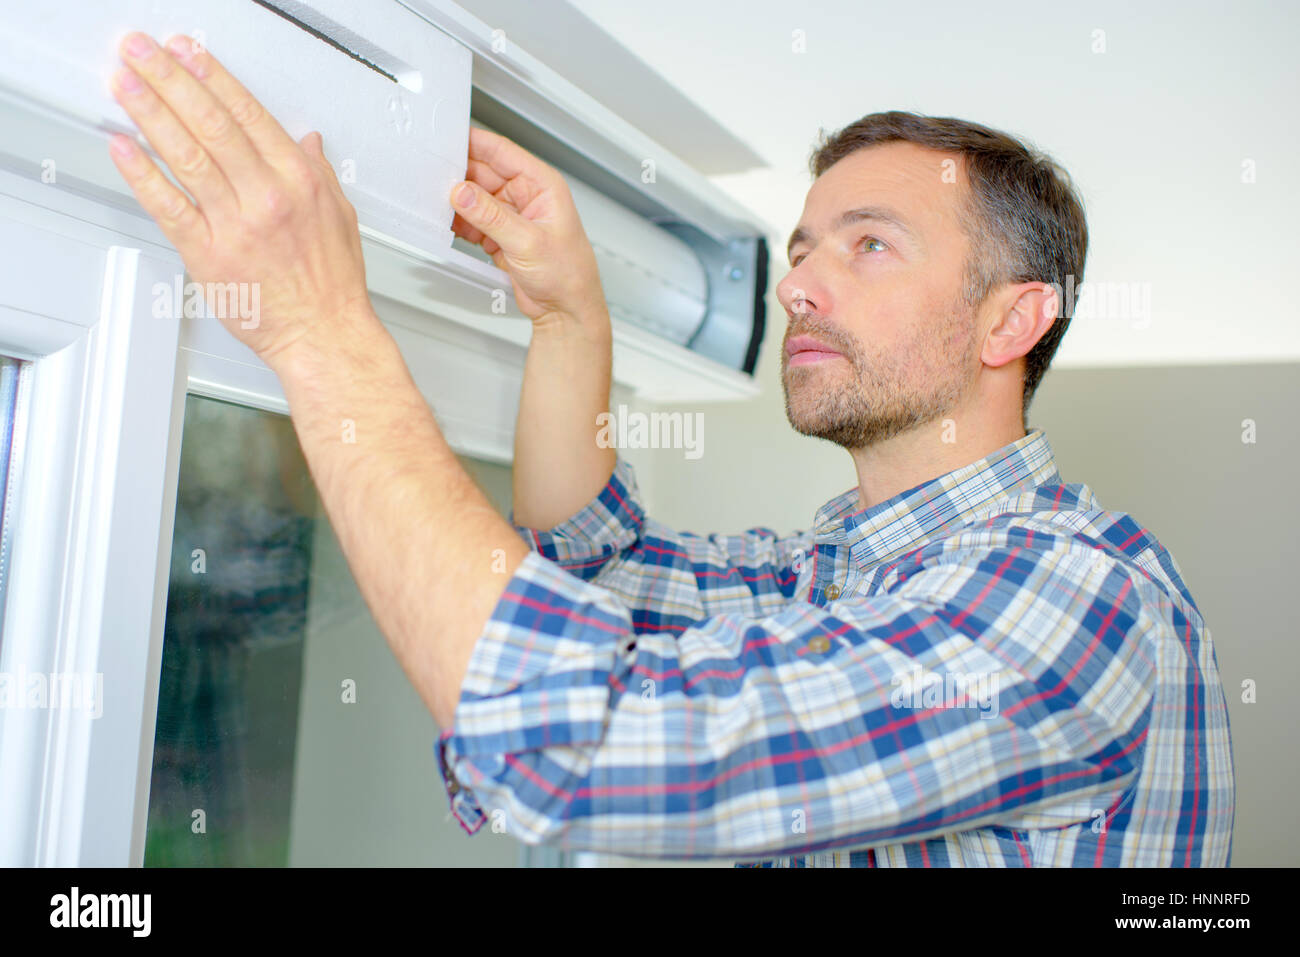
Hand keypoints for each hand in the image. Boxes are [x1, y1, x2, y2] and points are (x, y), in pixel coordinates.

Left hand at [107, 32, 378, 369]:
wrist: (324, 335)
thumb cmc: (333, 285)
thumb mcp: (341, 216)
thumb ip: (319, 173)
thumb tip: (307, 142)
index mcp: (299, 181)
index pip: (248, 114)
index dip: (212, 77)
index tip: (187, 54)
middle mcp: (267, 197)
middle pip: (212, 124)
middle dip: (171, 80)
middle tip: (144, 53)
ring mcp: (236, 226)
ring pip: (187, 156)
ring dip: (151, 113)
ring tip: (126, 85)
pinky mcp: (210, 255)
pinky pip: (168, 207)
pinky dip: (142, 174)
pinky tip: (124, 148)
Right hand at [451, 127, 608, 328]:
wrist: (567, 310)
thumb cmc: (568, 275)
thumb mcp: (527, 242)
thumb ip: (491, 216)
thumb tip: (462, 193)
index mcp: (542, 185)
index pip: (502, 152)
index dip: (474, 143)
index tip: (447, 139)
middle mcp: (527, 196)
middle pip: (483, 173)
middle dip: (459, 176)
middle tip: (433, 177)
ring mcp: (512, 215)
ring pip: (476, 198)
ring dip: (458, 202)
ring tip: (437, 204)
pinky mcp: (501, 235)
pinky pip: (474, 221)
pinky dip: (461, 223)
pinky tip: (450, 225)